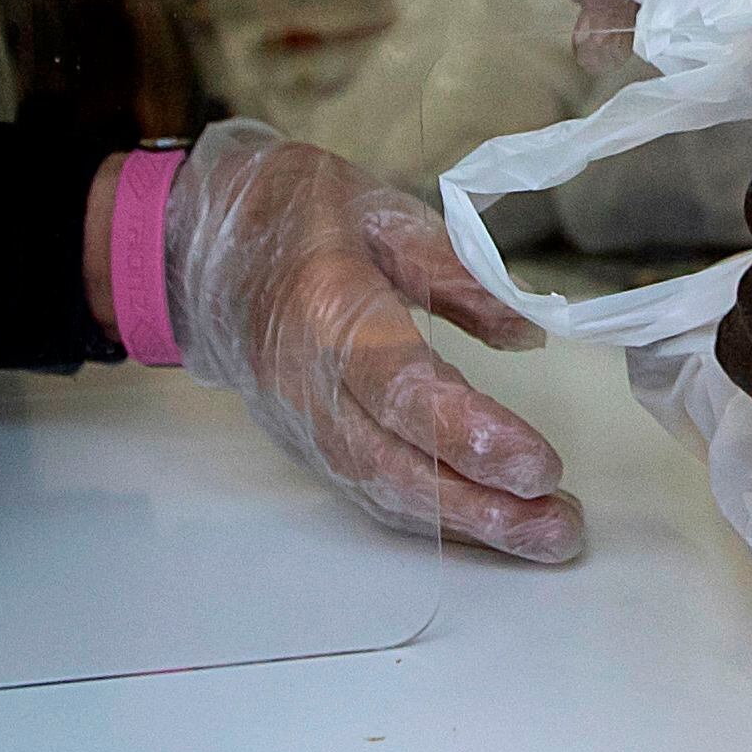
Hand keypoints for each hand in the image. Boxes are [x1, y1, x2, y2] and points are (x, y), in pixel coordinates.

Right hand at [163, 120, 584, 562]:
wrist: (191, 246)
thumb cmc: (297, 214)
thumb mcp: (384, 213)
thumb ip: (457, 273)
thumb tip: (528, 333)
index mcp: (326, 307)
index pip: (400, 388)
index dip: (469, 435)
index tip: (539, 467)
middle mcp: (303, 381)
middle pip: (393, 463)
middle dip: (482, 506)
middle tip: (560, 527)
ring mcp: (296, 421)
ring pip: (381, 489)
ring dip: (466, 525)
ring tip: (544, 538)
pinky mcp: (300, 441)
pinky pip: (367, 489)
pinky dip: (432, 517)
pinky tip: (493, 526)